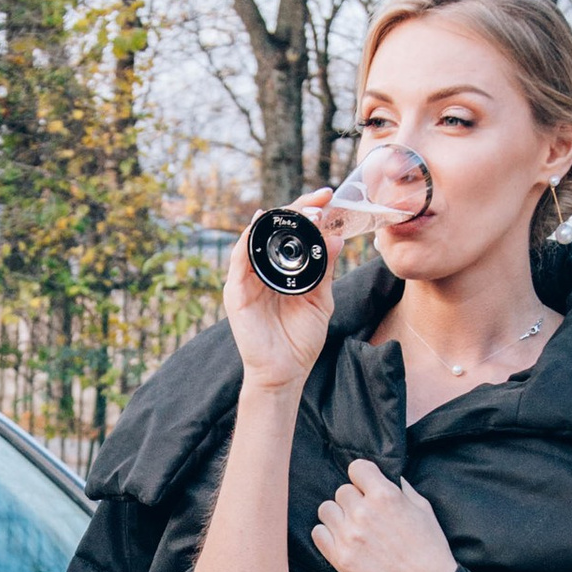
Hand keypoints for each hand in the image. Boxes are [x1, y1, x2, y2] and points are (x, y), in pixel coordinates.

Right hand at [220, 197, 348, 399]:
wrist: (285, 373)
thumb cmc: (300, 339)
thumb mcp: (320, 299)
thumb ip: (325, 270)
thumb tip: (336, 237)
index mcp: (283, 269)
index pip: (293, 232)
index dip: (309, 212)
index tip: (329, 198)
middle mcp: (263, 269)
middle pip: (274, 229)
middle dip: (296, 210)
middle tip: (319, 202)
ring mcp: (247, 280)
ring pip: (256, 237)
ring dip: (277, 221)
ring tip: (302, 213)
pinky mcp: (235, 292)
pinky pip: (238, 260)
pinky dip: (248, 240)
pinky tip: (260, 224)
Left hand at [311, 457, 456, 571]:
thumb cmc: (430, 550)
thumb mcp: (424, 510)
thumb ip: (404, 490)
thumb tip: (391, 478)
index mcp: (385, 496)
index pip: (356, 468)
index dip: (362, 477)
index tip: (366, 486)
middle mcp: (363, 512)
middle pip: (341, 491)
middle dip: (353, 500)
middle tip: (365, 514)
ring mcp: (349, 536)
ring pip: (326, 510)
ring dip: (338, 516)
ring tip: (352, 528)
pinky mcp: (340, 558)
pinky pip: (318, 533)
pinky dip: (327, 535)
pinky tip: (342, 540)